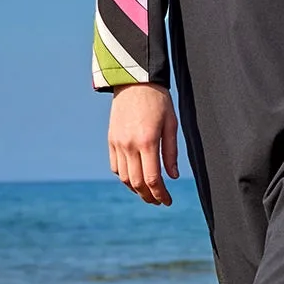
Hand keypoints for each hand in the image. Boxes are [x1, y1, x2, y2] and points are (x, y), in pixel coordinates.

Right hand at [107, 84, 179, 205]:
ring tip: (148, 193)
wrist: (134, 81)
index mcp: (147, 141)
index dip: (161, 194)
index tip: (168, 201)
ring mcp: (118, 143)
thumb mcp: (171, 124)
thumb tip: (172, 177)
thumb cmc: (158, 100)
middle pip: (137, 183)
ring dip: (136, 190)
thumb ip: (171, 152)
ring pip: (124, 178)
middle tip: (159, 201)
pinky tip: (135, 178)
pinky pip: (115, 166)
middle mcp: (129, 145)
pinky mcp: (111, 140)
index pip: (153, 179)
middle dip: (149, 196)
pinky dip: (125, 177)